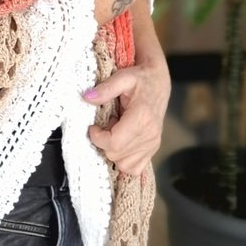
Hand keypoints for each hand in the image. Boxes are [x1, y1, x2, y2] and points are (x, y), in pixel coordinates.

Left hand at [83, 44, 170, 175]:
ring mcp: (153, 144)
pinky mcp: (153, 148)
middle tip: (107, 123)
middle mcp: (150, 134)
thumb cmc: (140, 78)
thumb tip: (87, 98)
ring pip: (123, 164)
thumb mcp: (122, 77)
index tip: (93, 126)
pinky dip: (123, 159)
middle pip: (115, 155)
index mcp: (142, 118)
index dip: (98, 138)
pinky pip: (134, 168)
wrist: (158, 82)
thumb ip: (105, 88)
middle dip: (104, 142)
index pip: (114, 143)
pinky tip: (122, 141)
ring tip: (116, 130)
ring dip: (113, 150)